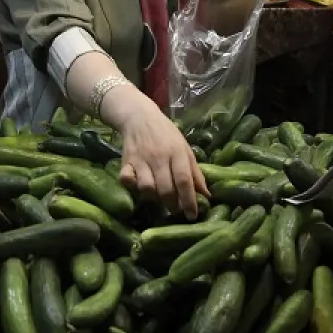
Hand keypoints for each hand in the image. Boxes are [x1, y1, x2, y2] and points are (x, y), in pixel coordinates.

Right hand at [110, 93, 203, 218]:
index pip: (184, 180)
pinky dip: (131, 186)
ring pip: (146, 187)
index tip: (192, 216)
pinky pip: (126, 179)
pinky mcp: (126, 161)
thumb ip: (195, 172)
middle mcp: (159, 157)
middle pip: (166, 188)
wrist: (139, 117)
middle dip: (172, 205)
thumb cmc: (167, 134)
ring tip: (159, 198)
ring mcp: (141, 159)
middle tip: (176, 210)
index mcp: (177, 152)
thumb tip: (207, 196)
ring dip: (154, 198)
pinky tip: (137, 187)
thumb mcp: (185, 148)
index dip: (189, 200)